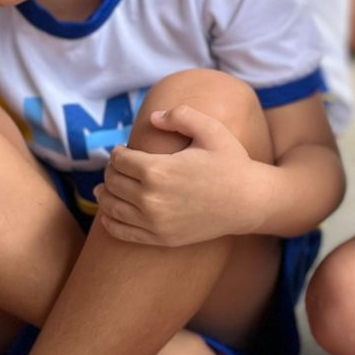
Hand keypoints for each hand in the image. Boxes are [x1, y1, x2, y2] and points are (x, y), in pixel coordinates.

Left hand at [95, 105, 267, 245]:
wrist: (249, 202)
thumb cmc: (231, 163)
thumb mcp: (212, 130)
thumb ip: (181, 115)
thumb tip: (153, 117)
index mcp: (158, 170)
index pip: (119, 160)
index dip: (118, 152)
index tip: (123, 150)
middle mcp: (151, 199)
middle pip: (113, 182)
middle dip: (112, 171)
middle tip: (119, 167)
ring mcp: (154, 222)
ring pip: (112, 207)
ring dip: (105, 195)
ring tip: (107, 188)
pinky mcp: (160, 238)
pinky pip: (121, 232)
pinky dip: (109, 222)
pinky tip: (110, 213)